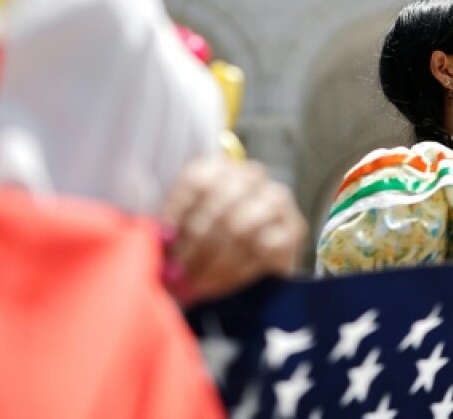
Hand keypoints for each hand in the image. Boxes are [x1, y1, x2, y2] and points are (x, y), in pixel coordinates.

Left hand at [160, 155, 306, 302]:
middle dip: (194, 244)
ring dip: (213, 261)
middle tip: (177, 274)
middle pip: (219, 203)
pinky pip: (262, 249)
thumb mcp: (185, 232)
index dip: (177, 211)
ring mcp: (277, 200)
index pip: (198, 179)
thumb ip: (172, 228)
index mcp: (221, 168)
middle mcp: (252, 176)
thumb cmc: (211, 249)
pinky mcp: (294, 229)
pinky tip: (218, 285)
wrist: (254, 276)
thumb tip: (159, 236)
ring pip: (240, 226)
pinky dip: (235, 272)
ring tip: (195, 285)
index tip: (163, 241)